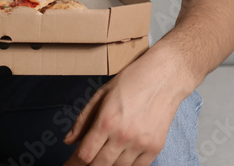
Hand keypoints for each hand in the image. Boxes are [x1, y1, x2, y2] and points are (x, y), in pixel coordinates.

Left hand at [62, 49, 186, 165]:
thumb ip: (83, 119)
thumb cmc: (132, 81)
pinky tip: (119, 161)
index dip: (73, 163)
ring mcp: (141, 144)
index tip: (69, 164)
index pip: (85, 154)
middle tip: (83, 163)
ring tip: (101, 159)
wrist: (165, 77)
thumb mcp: (101, 94)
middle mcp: (123, 136)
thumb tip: (68, 140)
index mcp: (106, 121)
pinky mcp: (155, 148)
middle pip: (99, 165)